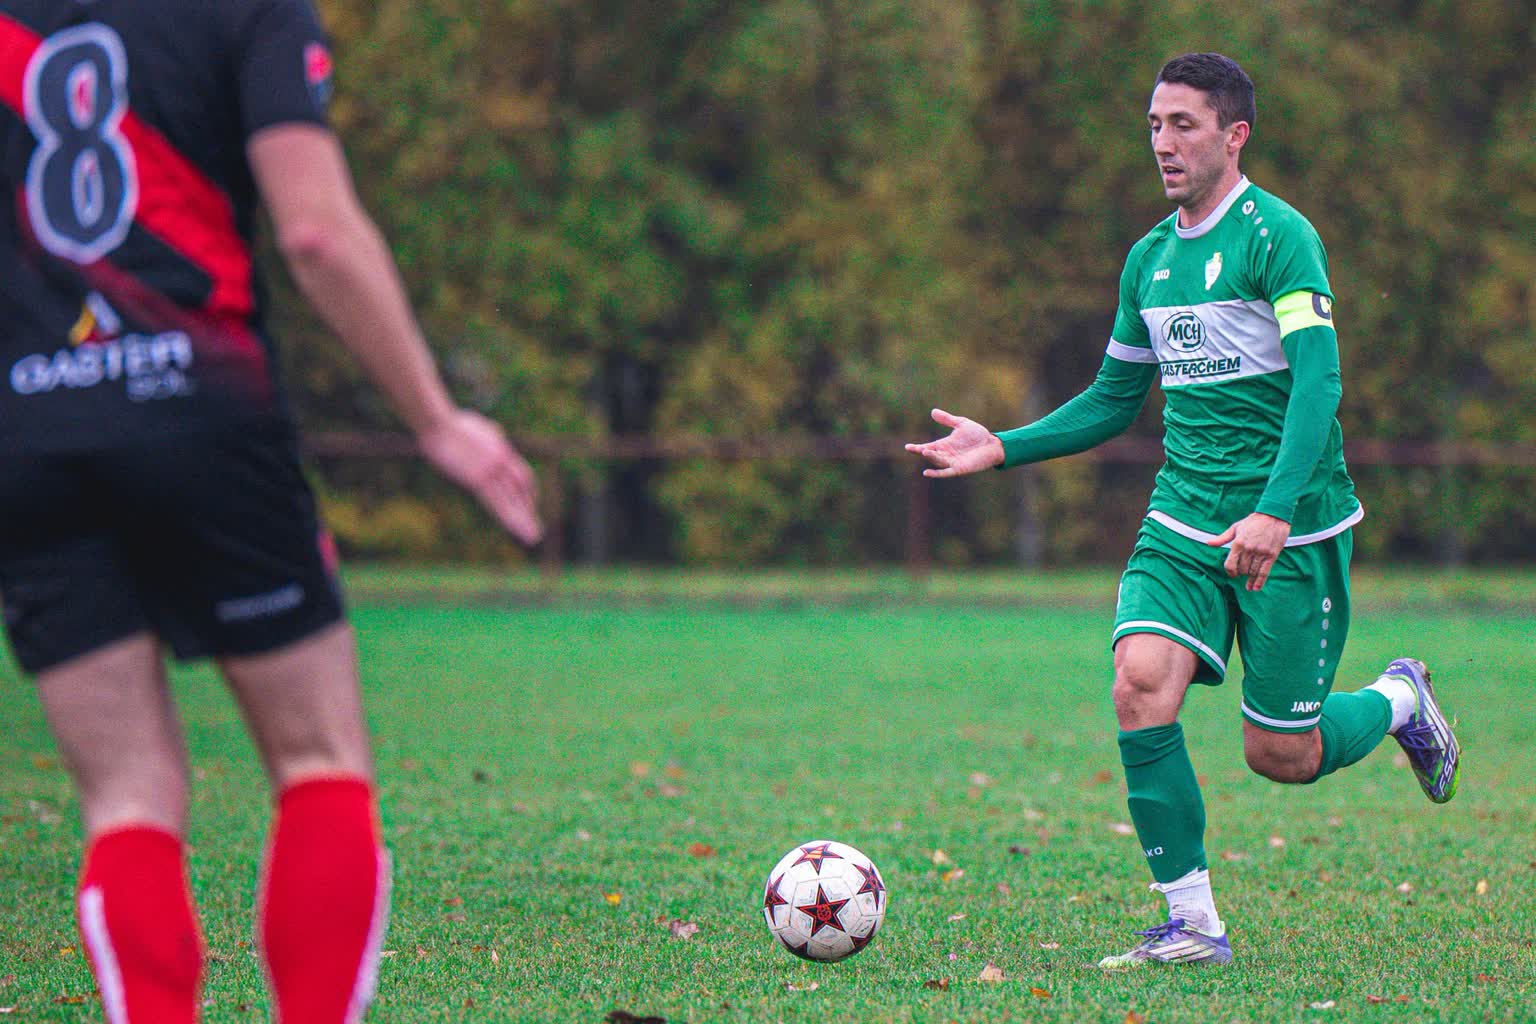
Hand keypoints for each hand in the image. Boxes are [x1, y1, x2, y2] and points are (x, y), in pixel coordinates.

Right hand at [417, 409, 542, 545]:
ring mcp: (491, 470)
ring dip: (522, 521)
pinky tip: (515, 529)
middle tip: (535, 531)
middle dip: (527, 512)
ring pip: (511, 501)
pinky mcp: (478, 479)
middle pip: (520, 491)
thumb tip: (497, 433)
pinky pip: (496, 503)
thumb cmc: (452, 423)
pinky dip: (507, 518)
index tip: (531, 506)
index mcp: (502, 450)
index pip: (522, 476)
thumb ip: (491, 433)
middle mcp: (502, 461)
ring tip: (532, 537)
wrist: (439, 423)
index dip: (529, 493)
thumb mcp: (479, 425)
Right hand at [904, 408, 1004, 477]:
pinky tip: (927, 473)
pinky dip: (936, 474)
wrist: (992, 444)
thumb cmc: (977, 435)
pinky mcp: (959, 469)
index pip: (927, 447)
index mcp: (944, 445)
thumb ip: (947, 420)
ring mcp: (952, 463)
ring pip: (937, 461)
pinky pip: (945, 472)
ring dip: (931, 457)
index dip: (917, 448)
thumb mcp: (961, 424)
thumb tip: (933, 411)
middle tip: (915, 449)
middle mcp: (946, 455)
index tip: (907, 447)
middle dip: (923, 452)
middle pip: (930, 455)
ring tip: (924, 452)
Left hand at [1207, 512, 1290, 590]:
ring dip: (1250, 580)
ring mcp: (1261, 552)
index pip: (1230, 564)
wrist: (1274, 516)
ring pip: (1252, 572)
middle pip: (1242, 570)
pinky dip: (1260, 582)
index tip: (1232, 574)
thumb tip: (1208, 543)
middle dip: (1241, 574)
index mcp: (1238, 543)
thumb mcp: (1235, 527)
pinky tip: (1256, 588)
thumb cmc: (1253, 521)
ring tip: (1249, 585)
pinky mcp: (1272, 555)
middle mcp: (1249, 549)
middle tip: (1242, 574)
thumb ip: (1222, 538)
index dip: (1230, 572)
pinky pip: (1264, 572)